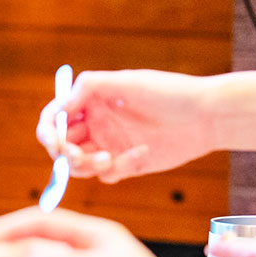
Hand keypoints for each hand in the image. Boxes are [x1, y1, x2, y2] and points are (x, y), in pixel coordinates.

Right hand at [36, 70, 216, 182]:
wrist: (206, 115)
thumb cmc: (168, 92)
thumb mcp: (127, 82)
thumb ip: (89, 88)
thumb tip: (60, 107)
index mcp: (91, 102)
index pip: (55, 118)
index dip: (49, 130)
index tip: (55, 140)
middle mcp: (96, 124)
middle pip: (62, 146)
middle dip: (64, 153)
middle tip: (77, 157)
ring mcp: (110, 145)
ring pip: (80, 165)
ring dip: (87, 165)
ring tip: (109, 159)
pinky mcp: (126, 164)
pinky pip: (108, 174)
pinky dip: (119, 168)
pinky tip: (142, 154)